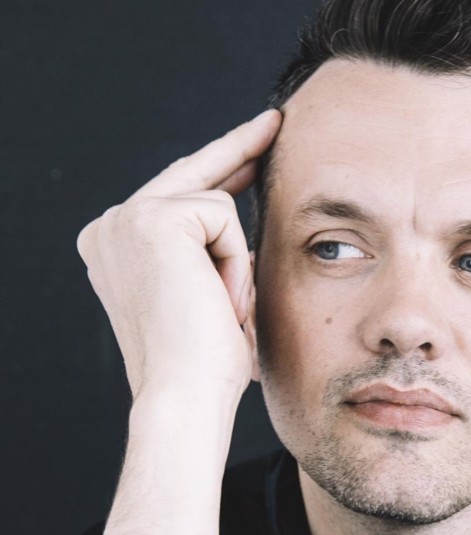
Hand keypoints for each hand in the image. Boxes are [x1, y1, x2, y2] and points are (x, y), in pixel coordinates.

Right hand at [76, 110, 281, 534]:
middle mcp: (109, 226)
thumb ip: (214, 252)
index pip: (178, 191)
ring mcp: (124, 218)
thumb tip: (240, 209)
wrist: (185, 395)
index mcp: (116, 246)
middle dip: (240, 147)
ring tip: (226, 308)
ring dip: (237, 258)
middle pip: (193, 172)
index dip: (222, 165)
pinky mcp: (151, 217)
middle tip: (278, 120)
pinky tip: (219, 299)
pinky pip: (223, 216)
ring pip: (215, 202)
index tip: (258, 142)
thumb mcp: (210, 295)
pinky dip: (235, 260)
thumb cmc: (206, 361)